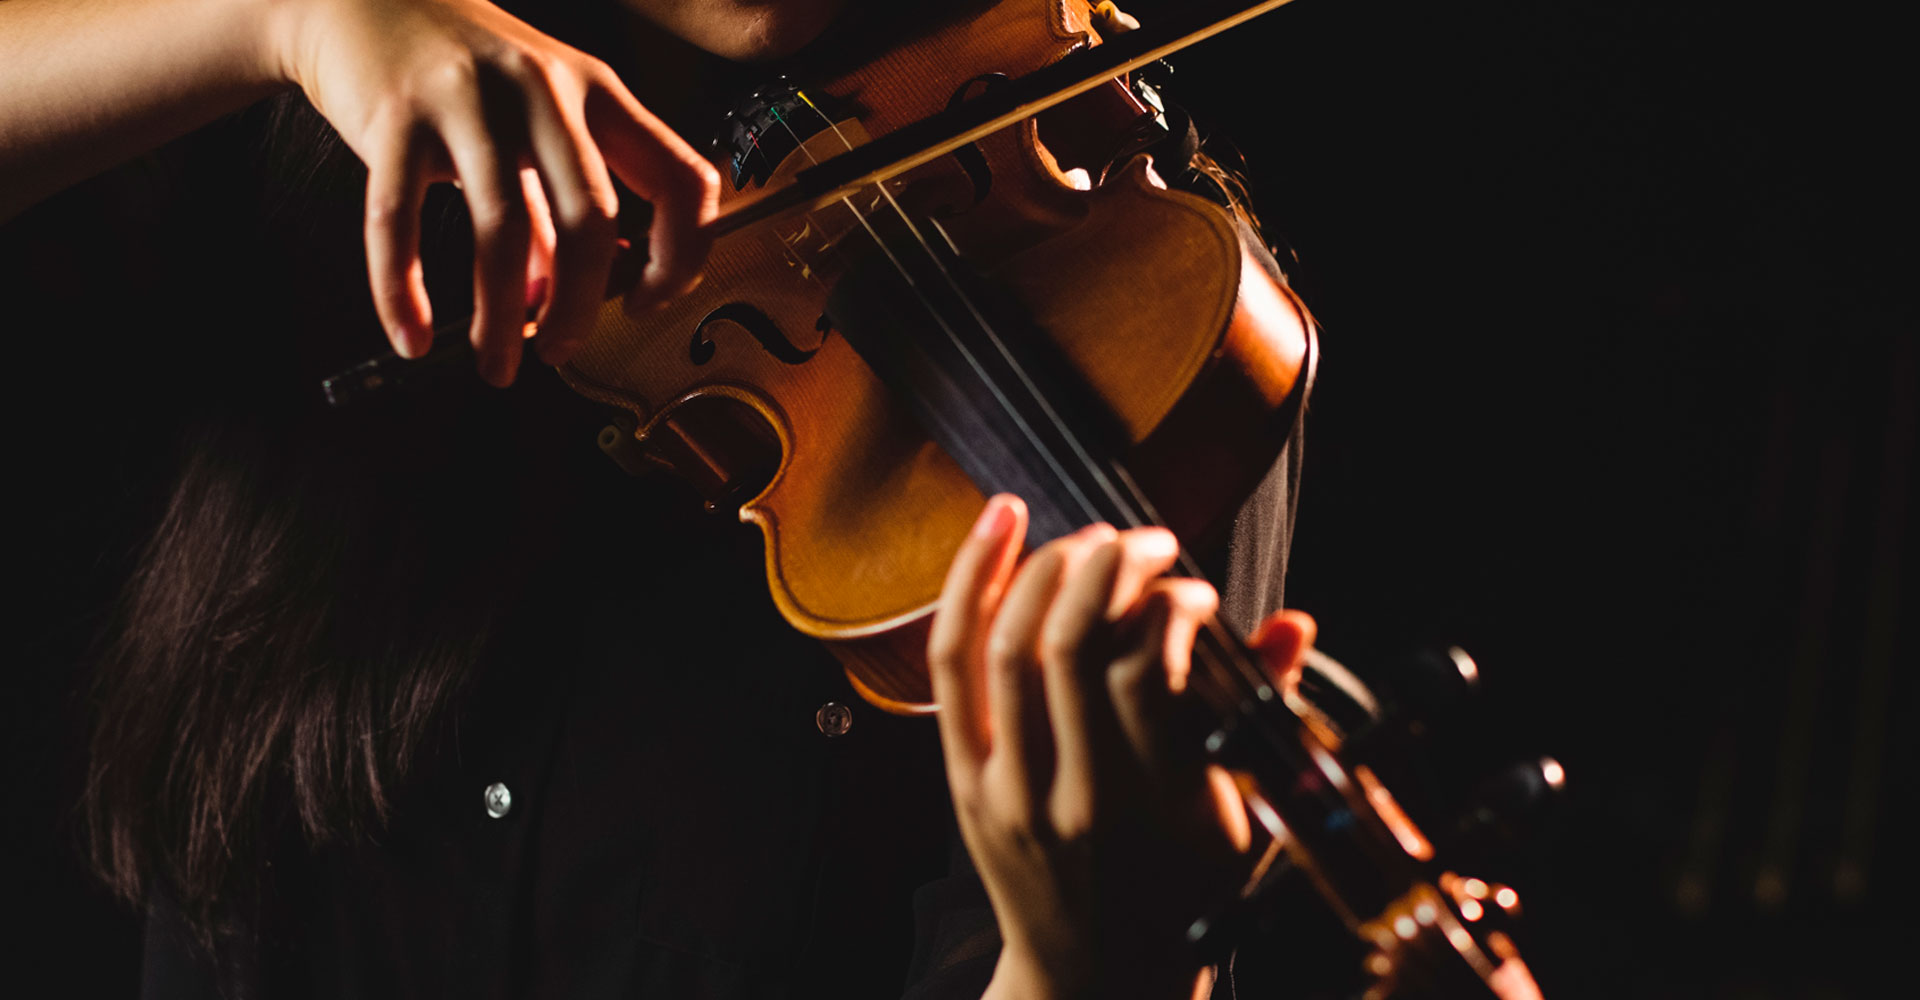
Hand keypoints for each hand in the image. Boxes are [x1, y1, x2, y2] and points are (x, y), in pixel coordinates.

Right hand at [271, 0, 720, 383]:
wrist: (361, 0)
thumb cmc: (464, 75)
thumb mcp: (534, 127)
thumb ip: (555, 212)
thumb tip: (568, 300)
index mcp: (599, 93)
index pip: (684, 180)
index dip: (681, 256)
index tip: (648, 302)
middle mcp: (544, 90)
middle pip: (591, 218)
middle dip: (583, 307)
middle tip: (561, 354)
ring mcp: (468, 98)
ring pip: (500, 228)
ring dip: (501, 317)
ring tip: (497, 364)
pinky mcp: (393, 116)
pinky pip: (399, 220)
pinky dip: (402, 291)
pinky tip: (412, 336)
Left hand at [928, 494, 1315, 999]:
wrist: (1092, 978)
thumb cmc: (1178, 895)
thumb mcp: (1239, 819)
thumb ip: (1259, 715)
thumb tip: (1293, 624)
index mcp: (1153, 808)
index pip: (1150, 670)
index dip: (1173, 605)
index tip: (1197, 593)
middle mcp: (1073, 797)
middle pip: (1068, 642)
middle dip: (1107, 564)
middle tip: (1143, 543)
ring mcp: (1007, 790)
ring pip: (1004, 645)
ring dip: (1044, 566)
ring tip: (1088, 538)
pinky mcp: (963, 781)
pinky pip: (952, 663)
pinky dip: (970, 585)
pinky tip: (998, 527)